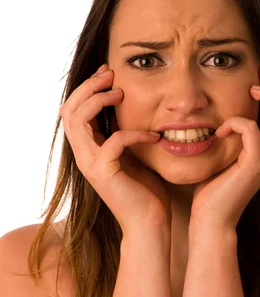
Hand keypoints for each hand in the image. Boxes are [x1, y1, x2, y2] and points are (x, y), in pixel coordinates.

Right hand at [60, 64, 171, 232]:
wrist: (150, 223)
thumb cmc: (147, 191)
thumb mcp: (135, 155)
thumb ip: (127, 135)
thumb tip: (136, 109)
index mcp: (90, 149)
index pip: (75, 110)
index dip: (88, 88)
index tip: (109, 73)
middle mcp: (84, 155)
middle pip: (69, 110)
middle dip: (88, 87)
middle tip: (111, 74)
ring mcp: (90, 164)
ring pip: (78, 120)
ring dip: (99, 101)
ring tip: (121, 93)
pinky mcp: (104, 173)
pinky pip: (114, 141)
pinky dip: (134, 133)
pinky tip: (154, 136)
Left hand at [190, 68, 259, 229]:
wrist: (211, 218)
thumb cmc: (215, 187)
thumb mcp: (229, 152)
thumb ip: (236, 134)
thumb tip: (226, 110)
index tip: (259, 77)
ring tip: (251, 90)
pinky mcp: (254, 166)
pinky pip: (253, 131)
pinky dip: (236, 121)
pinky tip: (220, 130)